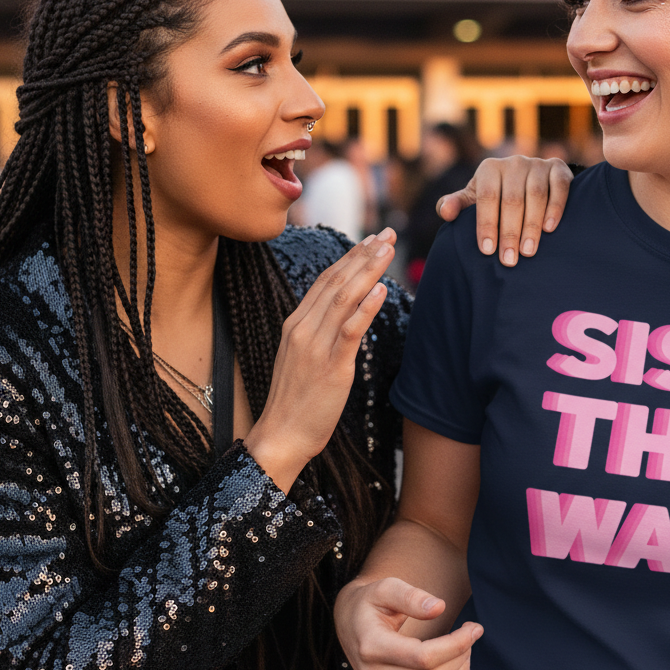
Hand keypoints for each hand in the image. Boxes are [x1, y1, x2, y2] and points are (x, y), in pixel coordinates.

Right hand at [244, 228, 395, 491]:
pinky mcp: (331, 367)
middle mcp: (304, 328)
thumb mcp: (303, 357)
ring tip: (388, 250)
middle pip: (337, 281)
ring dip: (368, 270)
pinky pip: (349, 331)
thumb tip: (344, 315)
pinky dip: (366, 308)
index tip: (371, 240)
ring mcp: (316, 346)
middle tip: (388, 234)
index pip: (326, 280)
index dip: (350, 257)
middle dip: (364, 254)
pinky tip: (381, 290)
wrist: (281, 436)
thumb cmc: (296, 401)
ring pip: (344, 298)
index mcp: (297, 324)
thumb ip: (320, 333)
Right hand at [334, 576, 482, 669]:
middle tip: (470, 635)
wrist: (350, 623)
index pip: (424, 657)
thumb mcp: (386, 587)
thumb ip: (411, 596)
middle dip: (461, 658)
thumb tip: (439, 607)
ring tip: (465, 652)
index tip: (474, 627)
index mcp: (371, 647)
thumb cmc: (371, 602)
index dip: (456, 644)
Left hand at [436, 156, 572, 266]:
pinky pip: (559, 187)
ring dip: (532, 225)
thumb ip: (457, 204)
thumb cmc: (496, 194)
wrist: (530, 177)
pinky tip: (550, 229)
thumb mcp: (474, 198)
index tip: (487, 250)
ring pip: (536, 195)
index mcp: (489, 169)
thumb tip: (445, 212)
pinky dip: (555, 208)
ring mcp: (538, 164)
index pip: (487, 197)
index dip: (486, 224)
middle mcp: (513, 163)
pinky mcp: (558, 169)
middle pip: (512, 200)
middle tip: (509, 259)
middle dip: (509, 232)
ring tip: (528, 252)